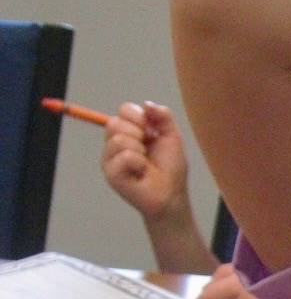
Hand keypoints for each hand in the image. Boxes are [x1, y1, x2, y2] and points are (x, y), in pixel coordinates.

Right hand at [101, 102, 191, 223]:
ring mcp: (110, 158)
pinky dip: (139, 163)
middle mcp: (115, 143)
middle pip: (115, 122)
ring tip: (145, 164)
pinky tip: (142, 173)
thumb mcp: (172, 137)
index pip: (124, 110)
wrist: (172, 195)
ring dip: (139, 150)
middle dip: (138, 134)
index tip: (152, 131)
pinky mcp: (110, 173)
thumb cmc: (171, 169)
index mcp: (129, 132)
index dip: (139, 116)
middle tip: (147, 150)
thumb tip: (147, 104)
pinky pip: (124, 156)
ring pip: (118, 139)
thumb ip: (163, 117)